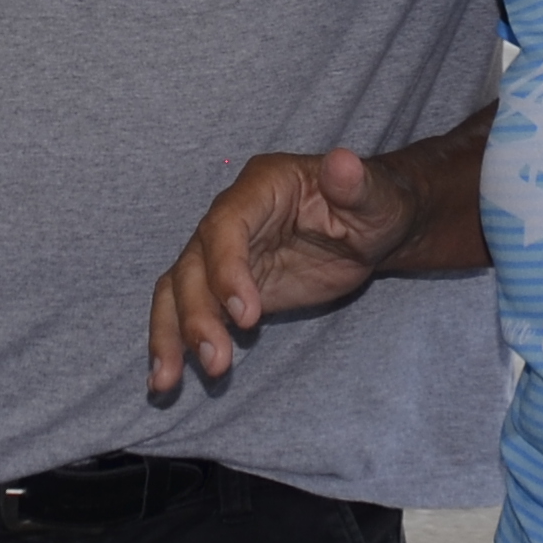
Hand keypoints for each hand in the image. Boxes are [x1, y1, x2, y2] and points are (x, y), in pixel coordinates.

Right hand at [150, 148, 420, 395]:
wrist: (369, 229)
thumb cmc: (374, 205)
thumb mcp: (376, 196)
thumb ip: (356, 184)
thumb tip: (342, 163)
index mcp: (261, 187)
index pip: (225, 225)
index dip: (226, 268)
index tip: (247, 315)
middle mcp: (230, 218)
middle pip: (193, 263)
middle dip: (197, 313)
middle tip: (216, 360)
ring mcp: (221, 255)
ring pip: (178, 290)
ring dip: (171, 333)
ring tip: (168, 380)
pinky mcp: (224, 289)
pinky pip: (186, 310)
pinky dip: (173, 342)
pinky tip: (166, 378)